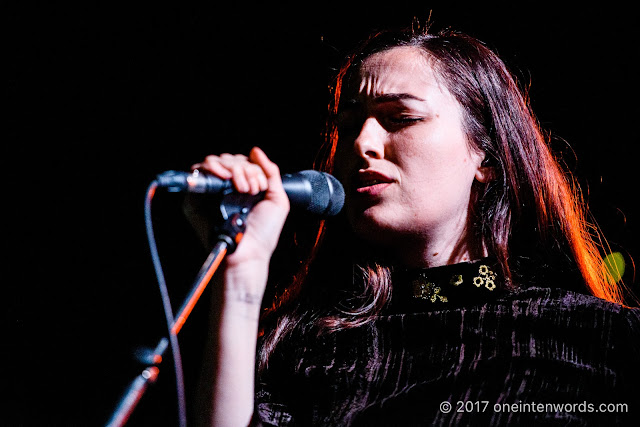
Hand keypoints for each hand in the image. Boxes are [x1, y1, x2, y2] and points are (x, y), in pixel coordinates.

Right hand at [190, 147, 289, 276]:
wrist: (249, 252)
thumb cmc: (263, 233)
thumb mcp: (277, 199)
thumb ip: (270, 172)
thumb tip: (255, 150)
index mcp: (243, 187)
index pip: (242, 162)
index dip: (252, 168)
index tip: (259, 186)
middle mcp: (226, 188)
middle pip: (229, 159)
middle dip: (244, 170)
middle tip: (251, 190)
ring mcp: (211, 192)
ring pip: (215, 162)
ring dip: (232, 170)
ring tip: (241, 189)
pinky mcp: (196, 198)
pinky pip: (199, 171)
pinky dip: (213, 168)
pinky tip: (225, 178)